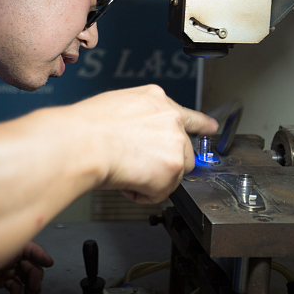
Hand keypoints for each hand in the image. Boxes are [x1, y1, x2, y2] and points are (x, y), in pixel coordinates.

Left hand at [0, 242, 52, 293]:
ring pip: (19, 270)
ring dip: (28, 282)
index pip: (22, 242)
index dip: (38, 252)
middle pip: (23, 257)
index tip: (48, 263)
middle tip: (36, 288)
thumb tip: (26, 253)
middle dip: (34, 273)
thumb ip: (1, 251)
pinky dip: (17, 288)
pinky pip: (10, 280)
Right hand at [69, 85, 217, 204]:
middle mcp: (171, 118)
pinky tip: (126, 179)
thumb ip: (138, 119)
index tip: (210, 128)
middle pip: (182, 151)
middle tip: (138, 168)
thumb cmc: (86, 128)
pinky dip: (143, 194)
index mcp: (155, 99)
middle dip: (163, 164)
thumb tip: (138, 137)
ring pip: (173, 173)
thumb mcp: (115, 108)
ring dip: (153, 179)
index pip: (186, 114)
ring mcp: (175, 142)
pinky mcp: (173, 167)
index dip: (200, 125)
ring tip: (126, 171)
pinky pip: (161, 192)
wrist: (82, 143)